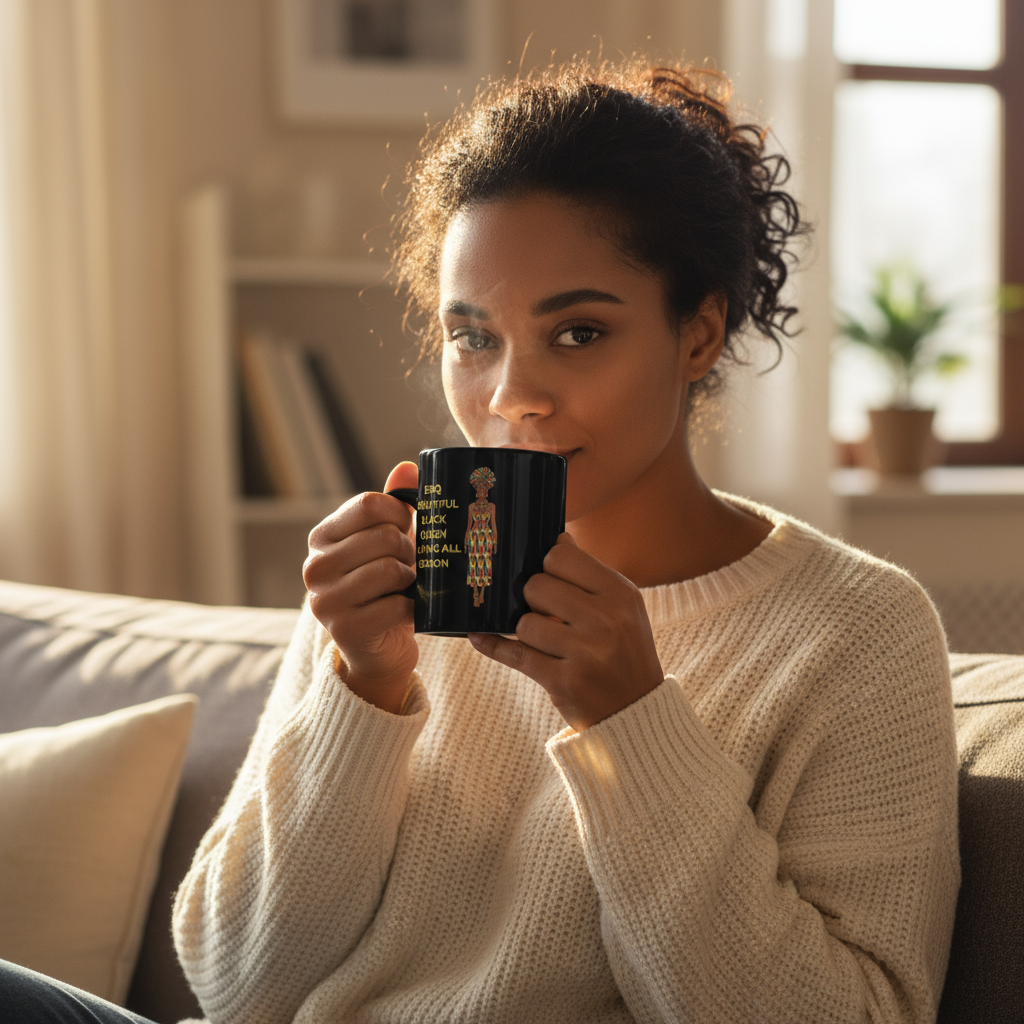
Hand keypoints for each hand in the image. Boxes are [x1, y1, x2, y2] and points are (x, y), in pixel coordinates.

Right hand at [303, 462, 418, 713]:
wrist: (377, 650)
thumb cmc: (384, 588)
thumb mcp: (387, 542)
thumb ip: (393, 505)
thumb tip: (407, 467)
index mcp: (322, 537)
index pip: (370, 504)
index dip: (401, 515)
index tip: (406, 531)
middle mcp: (314, 566)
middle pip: (384, 536)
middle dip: (408, 551)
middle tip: (408, 567)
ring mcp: (325, 599)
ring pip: (390, 569)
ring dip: (410, 580)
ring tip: (405, 588)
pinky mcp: (344, 629)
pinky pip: (396, 605)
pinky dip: (411, 608)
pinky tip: (404, 612)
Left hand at [469, 534, 664, 730]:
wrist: (637, 709)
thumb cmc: (624, 649)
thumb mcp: (622, 607)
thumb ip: (590, 574)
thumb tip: (558, 538)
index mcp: (620, 594)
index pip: (562, 557)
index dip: (547, 565)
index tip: (548, 575)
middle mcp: (605, 620)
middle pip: (537, 586)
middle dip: (533, 597)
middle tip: (544, 610)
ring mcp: (584, 653)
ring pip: (524, 622)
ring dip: (527, 629)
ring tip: (545, 638)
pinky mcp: (563, 681)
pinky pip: (514, 654)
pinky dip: (492, 645)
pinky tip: (478, 637)